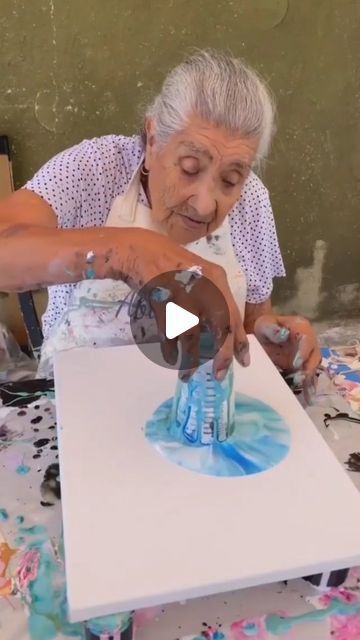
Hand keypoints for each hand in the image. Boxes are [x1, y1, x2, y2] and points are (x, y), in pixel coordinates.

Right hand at [121, 228, 248, 380]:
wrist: (140, 249)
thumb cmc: (169, 266)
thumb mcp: (198, 277)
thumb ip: (211, 301)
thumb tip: (220, 336)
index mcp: (217, 279)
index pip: (234, 315)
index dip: (240, 341)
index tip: (243, 361)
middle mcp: (204, 284)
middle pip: (220, 325)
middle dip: (221, 354)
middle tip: (218, 374)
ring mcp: (182, 290)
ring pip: (193, 333)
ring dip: (191, 357)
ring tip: (187, 373)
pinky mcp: (161, 297)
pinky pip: (169, 331)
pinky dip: (170, 348)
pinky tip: (170, 358)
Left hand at [253, 314, 320, 403]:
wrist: (264, 337)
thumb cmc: (265, 328)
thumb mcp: (265, 324)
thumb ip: (272, 328)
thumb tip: (282, 334)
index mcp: (302, 328)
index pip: (307, 339)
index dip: (303, 352)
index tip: (296, 363)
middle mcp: (309, 343)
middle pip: (314, 357)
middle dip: (308, 370)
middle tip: (299, 380)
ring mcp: (308, 357)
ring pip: (313, 370)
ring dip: (309, 381)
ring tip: (306, 395)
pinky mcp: (303, 369)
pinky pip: (308, 379)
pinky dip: (307, 389)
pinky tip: (306, 400)